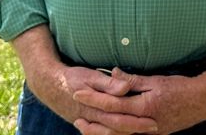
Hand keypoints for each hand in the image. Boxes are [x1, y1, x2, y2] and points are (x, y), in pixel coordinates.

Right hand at [10, 26, 157, 133]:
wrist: (50, 86)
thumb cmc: (72, 78)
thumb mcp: (90, 76)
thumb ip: (108, 83)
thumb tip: (125, 87)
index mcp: (95, 107)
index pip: (120, 117)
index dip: (137, 120)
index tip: (154, 119)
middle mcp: (92, 118)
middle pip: (118, 128)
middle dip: (137, 129)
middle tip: (155, 127)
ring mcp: (88, 122)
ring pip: (110, 133)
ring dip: (126, 133)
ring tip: (144, 131)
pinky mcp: (86, 123)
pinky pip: (102, 132)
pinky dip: (114, 133)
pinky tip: (125, 132)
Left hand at [73, 70, 205, 134]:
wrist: (203, 101)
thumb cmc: (181, 88)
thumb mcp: (157, 80)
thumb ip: (134, 80)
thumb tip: (114, 74)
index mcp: (144, 106)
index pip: (113, 103)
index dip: (94, 98)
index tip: (78, 92)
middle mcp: (144, 123)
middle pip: (112, 124)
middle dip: (92, 120)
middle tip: (75, 116)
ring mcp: (148, 131)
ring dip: (100, 132)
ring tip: (84, 126)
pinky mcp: (152, 134)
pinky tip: (106, 132)